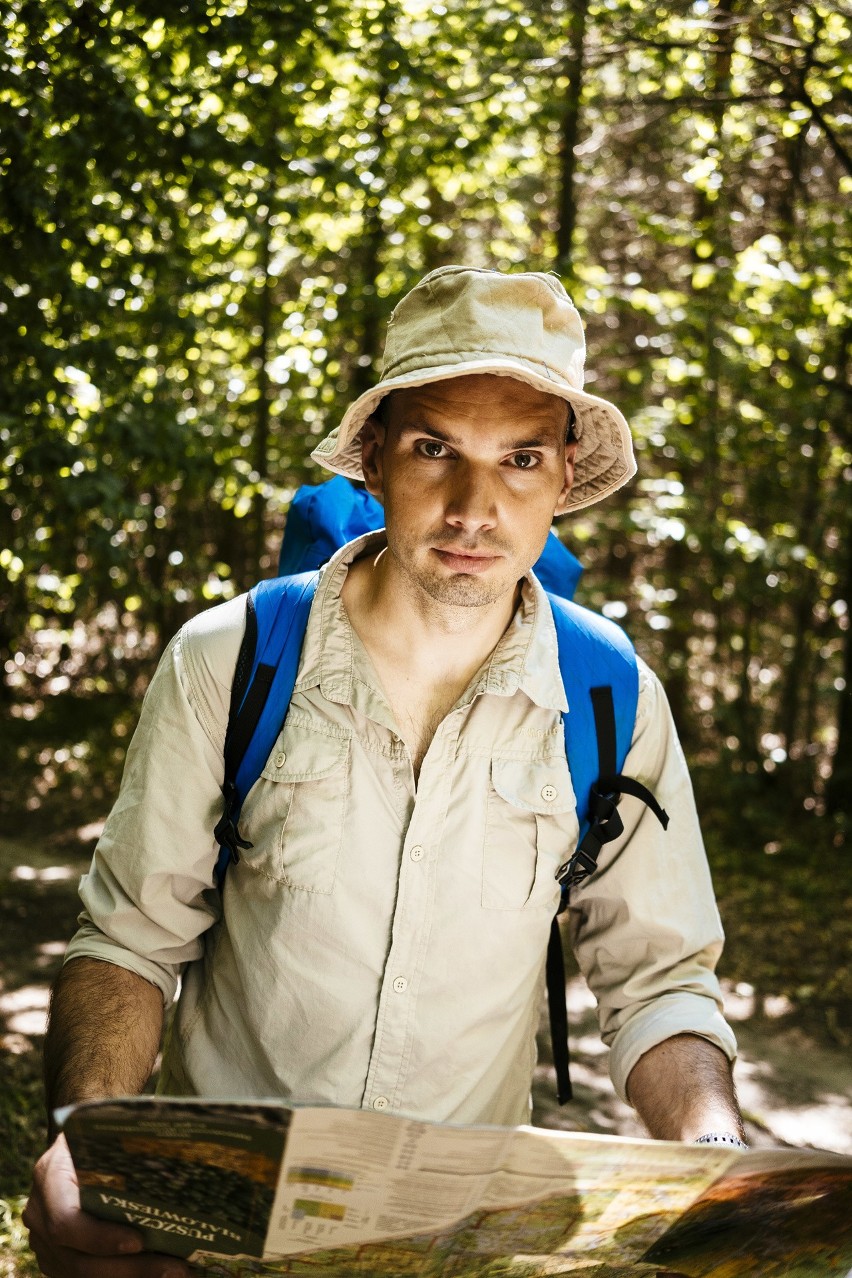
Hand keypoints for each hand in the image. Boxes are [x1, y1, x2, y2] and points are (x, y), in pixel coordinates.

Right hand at [23, 1136, 190, 1277]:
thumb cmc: (100, 1133)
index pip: (67, 1221)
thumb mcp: (104, 1129)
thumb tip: (175, 1149)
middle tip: (176, 1268)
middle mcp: (40, 1215)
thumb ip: (126, 1143)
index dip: (100, 1238)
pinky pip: (87, 1276)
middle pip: (79, 1260)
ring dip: (132, 1277)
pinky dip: (123, 1276)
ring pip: (84, 1275)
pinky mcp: (58, 1259)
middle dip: (130, 1269)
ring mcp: (45, 1242)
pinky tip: (156, 1271)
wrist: (80, 1142)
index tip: (139, 1241)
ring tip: (175, 1272)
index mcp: (49, 1176)